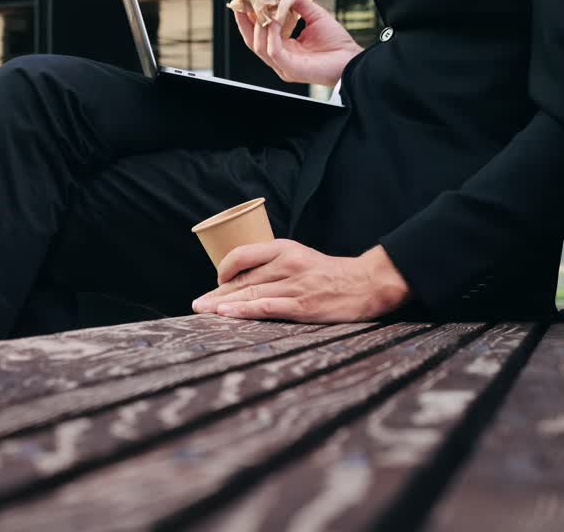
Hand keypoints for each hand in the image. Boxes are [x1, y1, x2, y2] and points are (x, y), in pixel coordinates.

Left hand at [190, 241, 410, 322]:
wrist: (366, 284)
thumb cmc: (330, 274)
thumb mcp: (301, 258)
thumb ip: (275, 265)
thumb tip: (245, 280)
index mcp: (285, 249)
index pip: (243, 255)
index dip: (225, 268)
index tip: (217, 282)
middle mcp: (286, 264)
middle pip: (242, 279)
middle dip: (217, 293)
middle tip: (197, 304)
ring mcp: (294, 286)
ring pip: (250, 293)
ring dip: (222, 304)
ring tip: (203, 311)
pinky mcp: (302, 306)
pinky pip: (266, 307)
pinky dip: (244, 311)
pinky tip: (227, 314)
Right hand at [235, 0, 362, 87]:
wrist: (352, 60)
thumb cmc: (337, 44)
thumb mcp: (315, 16)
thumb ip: (299, 3)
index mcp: (283, 47)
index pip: (258, 31)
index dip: (249, 14)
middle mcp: (279, 58)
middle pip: (252, 39)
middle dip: (244, 18)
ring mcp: (283, 65)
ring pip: (258, 45)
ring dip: (257, 24)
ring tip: (261, 6)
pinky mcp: (290, 69)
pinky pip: (273, 51)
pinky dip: (271, 34)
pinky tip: (274, 20)